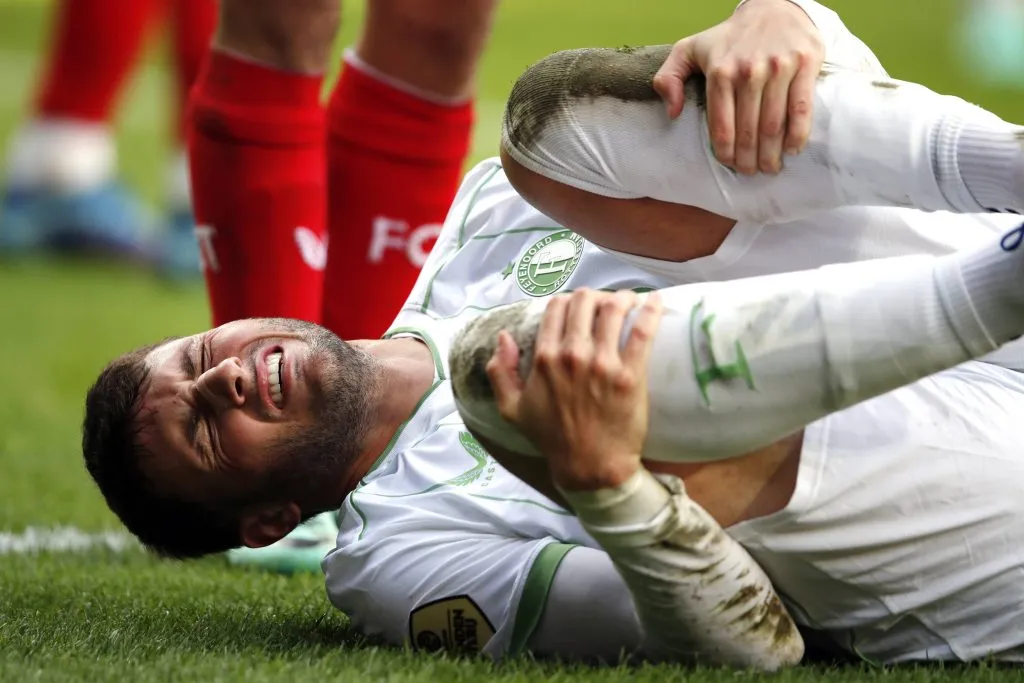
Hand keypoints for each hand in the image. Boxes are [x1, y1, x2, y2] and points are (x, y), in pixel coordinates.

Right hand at [485, 289, 663, 491]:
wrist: (590, 467)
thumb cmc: (552, 439)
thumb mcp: (511, 410)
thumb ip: (499, 372)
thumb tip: (503, 337)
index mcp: (544, 358)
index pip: (556, 307)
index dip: (568, 300)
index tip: (578, 307)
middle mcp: (572, 355)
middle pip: (585, 301)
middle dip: (595, 296)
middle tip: (605, 304)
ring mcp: (603, 363)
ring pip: (613, 308)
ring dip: (622, 298)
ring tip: (629, 301)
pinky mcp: (630, 374)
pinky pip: (643, 331)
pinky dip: (650, 310)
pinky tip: (654, 300)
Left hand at [653, 0, 824, 174]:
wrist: (773, 6)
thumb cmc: (729, 37)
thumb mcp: (689, 49)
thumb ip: (668, 78)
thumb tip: (672, 112)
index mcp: (719, 73)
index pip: (721, 126)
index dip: (725, 153)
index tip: (730, 165)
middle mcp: (748, 71)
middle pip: (748, 131)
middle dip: (749, 160)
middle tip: (752, 172)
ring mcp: (778, 68)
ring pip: (774, 125)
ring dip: (771, 154)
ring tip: (770, 167)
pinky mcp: (804, 64)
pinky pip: (801, 108)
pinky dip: (798, 135)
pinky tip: (792, 149)